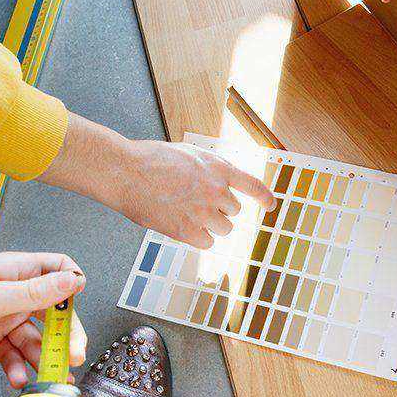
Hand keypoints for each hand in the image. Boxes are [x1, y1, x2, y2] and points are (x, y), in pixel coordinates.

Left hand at [0, 252, 86, 387]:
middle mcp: (13, 294)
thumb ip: (36, 292)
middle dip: (65, 335)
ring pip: (36, 339)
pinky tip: (19, 376)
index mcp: (16, 272)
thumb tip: (73, 281)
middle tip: (73, 354)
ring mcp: (3, 318)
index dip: (72, 288)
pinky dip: (20, 367)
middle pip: (54, 312)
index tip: (76, 311)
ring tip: (49, 373)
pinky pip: (15, 355)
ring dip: (43, 358)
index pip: (59, 271)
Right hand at [120, 140, 276, 248]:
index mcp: (218, 169)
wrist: (125, 172)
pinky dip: (197, 238)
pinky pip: (207, 243)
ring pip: (224, 229)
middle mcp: (216, 191)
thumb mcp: (190, 153)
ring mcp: (203, 212)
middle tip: (196, 202)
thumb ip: (212, 168)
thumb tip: (226, 183)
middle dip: (220, 209)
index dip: (265, 198)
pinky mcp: (188, 231)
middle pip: (235, 212)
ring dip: (210, 225)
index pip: (253, 185)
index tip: (271, 206)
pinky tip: (181, 225)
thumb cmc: (151, 160)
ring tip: (186, 212)